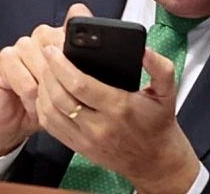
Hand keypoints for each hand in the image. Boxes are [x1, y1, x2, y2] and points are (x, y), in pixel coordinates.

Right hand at [0, 5, 80, 161]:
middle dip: (66, 84)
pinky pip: (27, 81)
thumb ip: (91, 79)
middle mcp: (42, 36)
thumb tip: (119, 75)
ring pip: (45, 69)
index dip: (82, 57)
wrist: (11, 118)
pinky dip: (32, 100)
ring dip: (49, 95)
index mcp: (62, 37)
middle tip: (68, 103)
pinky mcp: (6, 59)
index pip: (75, 32)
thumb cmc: (47, 104)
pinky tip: (32, 108)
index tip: (88, 82)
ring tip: (50, 108)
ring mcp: (22, 46)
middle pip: (61, 52)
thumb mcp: (74, 93)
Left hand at [37, 22, 199, 193]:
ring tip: (45, 71)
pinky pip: (51, 127)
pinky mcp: (79, 148)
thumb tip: (144, 50)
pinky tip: (46, 92)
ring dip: (42, 88)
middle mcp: (100, 126)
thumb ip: (159, 67)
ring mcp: (87, 140)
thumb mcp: (166, 92)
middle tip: (45, 55)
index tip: (52, 49)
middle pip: (60, 97)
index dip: (60, 64)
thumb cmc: (158, 122)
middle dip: (48, 72)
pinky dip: (42, 107)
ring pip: (51, 112)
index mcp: (119, 108)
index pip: (79, 84)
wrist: (156, 161)